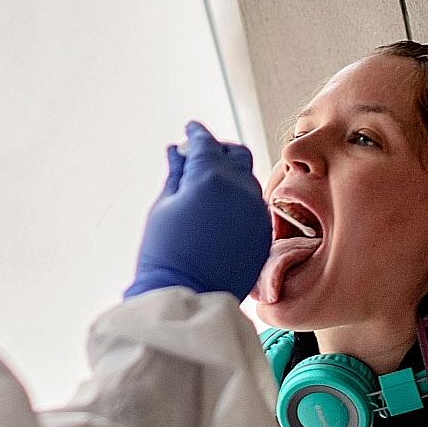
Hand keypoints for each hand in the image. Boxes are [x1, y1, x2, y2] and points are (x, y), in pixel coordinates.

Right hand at [125, 121, 270, 298]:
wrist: (187, 296)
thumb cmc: (165, 252)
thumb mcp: (164, 207)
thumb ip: (177, 174)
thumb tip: (179, 151)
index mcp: (210, 178)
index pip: (206, 143)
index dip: (196, 134)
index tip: (190, 130)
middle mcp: (241, 189)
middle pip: (236, 155)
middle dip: (219, 151)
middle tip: (200, 157)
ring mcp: (256, 212)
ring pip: (248, 180)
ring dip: (230, 177)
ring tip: (208, 188)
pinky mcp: (263, 232)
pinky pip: (253, 206)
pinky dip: (239, 201)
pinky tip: (220, 213)